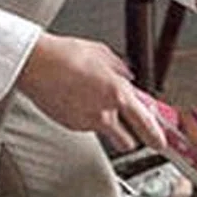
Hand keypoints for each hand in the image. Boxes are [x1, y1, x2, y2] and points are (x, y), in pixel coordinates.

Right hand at [17, 32, 164, 147]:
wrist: (35, 65)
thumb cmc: (66, 56)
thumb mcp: (102, 53)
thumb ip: (120, 68)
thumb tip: (126, 75)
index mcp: (116, 94)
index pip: (144, 123)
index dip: (155, 136)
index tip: (160, 142)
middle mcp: (103, 114)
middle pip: (125, 141)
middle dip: (129, 137)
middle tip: (127, 126)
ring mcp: (85, 123)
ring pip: (103, 130)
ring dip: (103, 121)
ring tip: (90, 97)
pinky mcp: (69, 125)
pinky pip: (84, 124)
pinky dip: (85, 116)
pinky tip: (76, 98)